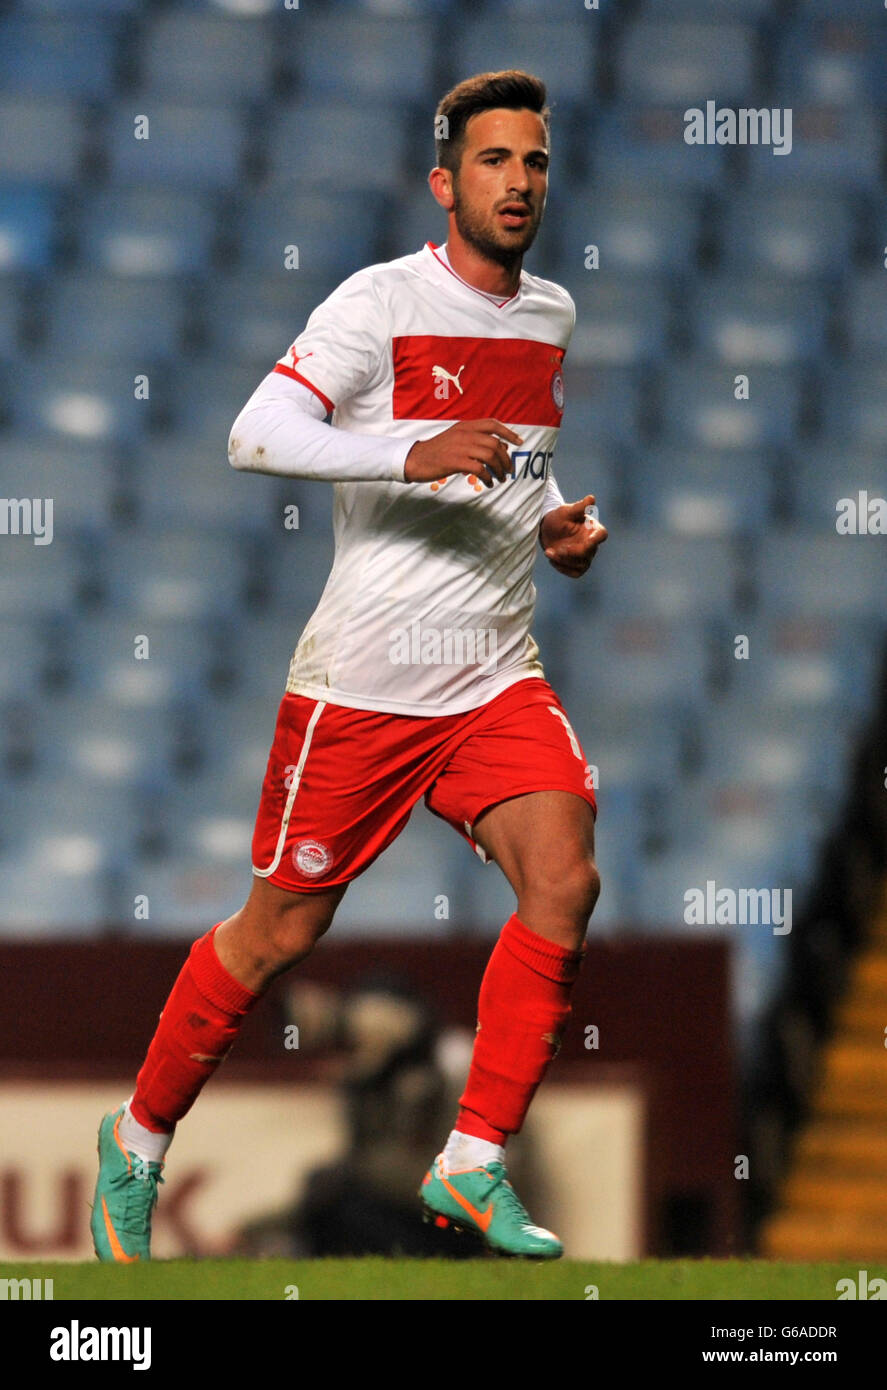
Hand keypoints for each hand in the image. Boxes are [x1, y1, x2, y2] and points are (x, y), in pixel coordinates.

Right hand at [404, 418, 523, 488]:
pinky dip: (488, 477)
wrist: (415, 459)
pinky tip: (488, 483)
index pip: (492, 424)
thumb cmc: (437, 451)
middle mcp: (465, 434)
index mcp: (465, 426)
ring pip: (490, 456)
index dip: (508, 433)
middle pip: (495, 444)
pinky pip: (480, 469)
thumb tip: (499, 448)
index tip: (519, 442)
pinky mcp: (456, 461)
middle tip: (508, 470)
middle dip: (506, 459)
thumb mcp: (456, 438)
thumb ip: (475, 440)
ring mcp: (460, 447)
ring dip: (499, 470)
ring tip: (500, 479)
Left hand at [540, 494, 607, 577]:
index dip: (596, 540)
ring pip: (581, 565)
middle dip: (573, 552)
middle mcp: (591, 544)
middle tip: (558, 548)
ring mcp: (585, 556)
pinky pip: (575, 573)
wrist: (547, 529)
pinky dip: (563, 568)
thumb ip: (579, 507)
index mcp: (592, 529)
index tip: (587, 541)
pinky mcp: (576, 565)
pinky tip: (552, 558)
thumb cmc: (558, 517)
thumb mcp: (566, 511)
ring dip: (564, 561)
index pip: (601, 535)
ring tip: (549, 552)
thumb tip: (591, 498)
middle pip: (589, 553)